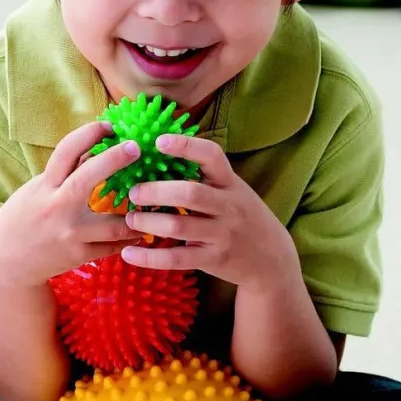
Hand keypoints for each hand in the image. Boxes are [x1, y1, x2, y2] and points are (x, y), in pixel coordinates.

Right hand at [0, 121, 144, 287]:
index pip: (66, 151)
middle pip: (88, 177)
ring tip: (152, 204)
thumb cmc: (25, 217)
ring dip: (137, 215)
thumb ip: (67, 172)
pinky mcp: (79, 255)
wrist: (8, 261)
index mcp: (45, 186)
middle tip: (136, 147)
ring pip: (114, 224)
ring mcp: (70, 233)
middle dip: (115, 159)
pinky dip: (129, 238)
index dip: (89, 133)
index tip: (110, 126)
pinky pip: (113, 246)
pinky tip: (140, 230)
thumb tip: (96, 147)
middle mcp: (57, 207)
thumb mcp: (39, 190)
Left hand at [120, 134, 298, 289]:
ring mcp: (222, 234)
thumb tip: (159, 155)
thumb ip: (205, 177)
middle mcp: (228, 206)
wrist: (271, 258)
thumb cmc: (241, 216)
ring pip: (180, 226)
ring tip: (131, 218)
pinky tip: (129, 253)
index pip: (212, 156)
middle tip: (134, 191)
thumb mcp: (232, 191)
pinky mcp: (213, 259)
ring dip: (149, 222)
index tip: (159, 141)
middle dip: (157, 191)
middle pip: (190, 193)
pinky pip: (177, 258)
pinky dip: (150, 257)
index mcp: (230, 183)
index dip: (186, 145)